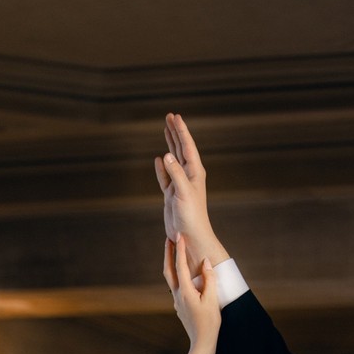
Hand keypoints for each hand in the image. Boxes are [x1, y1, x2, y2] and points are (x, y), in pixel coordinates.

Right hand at [154, 112, 229, 274]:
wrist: (190, 237)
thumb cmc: (192, 216)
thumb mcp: (183, 192)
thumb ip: (175, 173)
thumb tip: (166, 155)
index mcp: (194, 172)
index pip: (187, 146)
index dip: (181, 131)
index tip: (175, 117)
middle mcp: (188, 176)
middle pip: (180, 148)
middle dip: (175, 132)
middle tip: (169, 116)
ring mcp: (179, 185)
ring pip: (173, 159)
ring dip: (169, 144)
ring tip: (165, 130)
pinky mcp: (171, 195)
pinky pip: (165, 177)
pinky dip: (162, 168)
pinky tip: (159, 160)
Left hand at [163, 233, 220, 352]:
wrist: (202, 343)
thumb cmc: (209, 323)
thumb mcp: (212, 299)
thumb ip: (209, 279)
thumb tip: (205, 261)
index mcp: (185, 291)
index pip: (180, 265)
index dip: (180, 249)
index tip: (179, 235)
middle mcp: (177, 295)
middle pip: (168, 270)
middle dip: (168, 254)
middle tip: (169, 239)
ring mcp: (177, 302)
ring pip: (171, 279)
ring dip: (171, 264)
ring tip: (174, 253)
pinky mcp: (181, 307)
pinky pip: (176, 287)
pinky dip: (177, 276)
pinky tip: (182, 275)